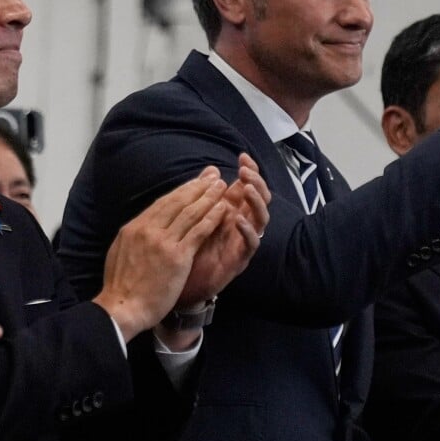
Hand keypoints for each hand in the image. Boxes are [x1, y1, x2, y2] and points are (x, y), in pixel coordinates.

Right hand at [93, 168, 230, 339]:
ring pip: (190, 213)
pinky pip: (198, 232)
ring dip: (208, 197)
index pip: (162, 203)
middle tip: (212, 175)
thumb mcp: (120, 251)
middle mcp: (149, 229)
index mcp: (134, 227)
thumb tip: (142, 226)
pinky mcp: (177, 257)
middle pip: (178, 202)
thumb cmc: (121, 286)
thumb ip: (134, 236)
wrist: (123, 307)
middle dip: (198, 186)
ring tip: (221, 186)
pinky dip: (211, 218)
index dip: (181, 190)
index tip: (194, 182)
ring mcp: (163, 242)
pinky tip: (223, 209)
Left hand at [175, 153, 270, 306]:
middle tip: (246, 171)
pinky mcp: (240, 259)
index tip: (242, 156)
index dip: (249, 170)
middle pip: (259, 199)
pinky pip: (251, 244)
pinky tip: (239, 220)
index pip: (247, 186)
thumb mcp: (194, 216)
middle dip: (256, 182)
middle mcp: (241, 224)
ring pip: (261, 219)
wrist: (179, 284)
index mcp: (231, 210)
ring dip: (256, 202)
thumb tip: (211, 169)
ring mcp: (242, 241)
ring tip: (247, 189)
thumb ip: (203, 193)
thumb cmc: (187, 248)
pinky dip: (248, 231)